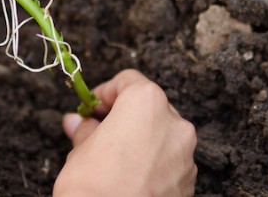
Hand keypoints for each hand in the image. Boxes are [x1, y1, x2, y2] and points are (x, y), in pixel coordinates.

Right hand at [54, 70, 197, 195]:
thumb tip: (78, 123)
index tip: (90, 109)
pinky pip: (169, 160)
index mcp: (146, 103)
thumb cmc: (93, 187)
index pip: (128, 81)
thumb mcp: (79, 151)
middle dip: (124, 117)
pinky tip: (132, 178)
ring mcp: (185, 153)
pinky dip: (153, 162)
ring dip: (141, 140)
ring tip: (115, 159)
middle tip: (98, 131)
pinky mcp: (189, 180)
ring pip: (161, 134)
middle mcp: (174, 122)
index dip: (105, 93)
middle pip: (148, 106)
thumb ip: (85, 130)